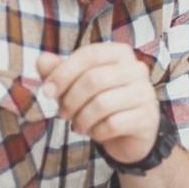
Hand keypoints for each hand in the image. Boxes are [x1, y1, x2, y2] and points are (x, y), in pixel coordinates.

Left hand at [39, 46, 158, 164]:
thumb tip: (41, 60)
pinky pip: (113, 124)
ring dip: (82, 119)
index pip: (88, 55)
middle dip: (70, 100)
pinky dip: (97, 132)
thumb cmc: (99, 101)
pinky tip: (96, 133)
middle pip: (93, 79)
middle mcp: (137, 69)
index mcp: (120, 53)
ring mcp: (145, 93)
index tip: (47, 92)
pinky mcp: (147, 117)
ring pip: (102, 104)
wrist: (129, 134)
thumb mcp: (75, 85)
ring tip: (78, 125)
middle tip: (62, 114)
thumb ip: (58, 71)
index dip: (63, 73)